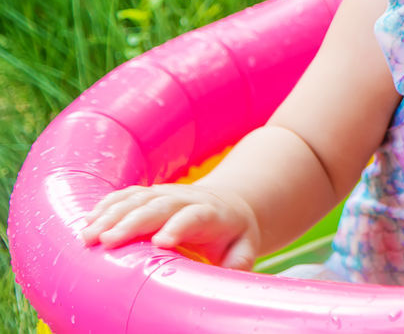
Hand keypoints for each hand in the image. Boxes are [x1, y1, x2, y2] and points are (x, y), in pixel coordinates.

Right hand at [79, 183, 260, 269]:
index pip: (194, 217)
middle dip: (131, 222)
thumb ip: (239, 263)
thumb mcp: (244, 247)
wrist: (230, 201)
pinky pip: (127, 195)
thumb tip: (228, 281)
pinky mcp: (150, 193)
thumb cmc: (233, 232)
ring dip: (111, 215)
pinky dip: (107, 205)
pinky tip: (88, 219)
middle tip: (106, 241)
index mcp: (211, 214)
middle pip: (158, 206)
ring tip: (87, 236)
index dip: (177, 226)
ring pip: (137, 199)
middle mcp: (187, 199)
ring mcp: (167, 193)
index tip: (160, 243)